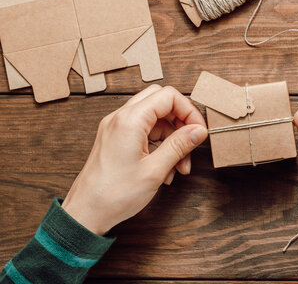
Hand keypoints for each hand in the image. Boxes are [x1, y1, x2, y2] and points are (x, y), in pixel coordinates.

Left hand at [62, 85, 207, 234]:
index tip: (199, 131)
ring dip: (172, 138)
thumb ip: (179, 145)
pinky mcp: (116, 139)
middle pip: (161, 102)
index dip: (189, 111)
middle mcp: (120, 118)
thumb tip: (198, 131)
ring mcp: (116, 128)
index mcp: (129, 120)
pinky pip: (145, 132)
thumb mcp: (155, 170)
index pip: (168, 96)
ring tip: (180, 166)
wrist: (85, 214)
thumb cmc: (114, 195)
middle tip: (191, 142)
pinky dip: (159, 146)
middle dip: (180, 122)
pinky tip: (165, 169)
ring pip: (155, 119)